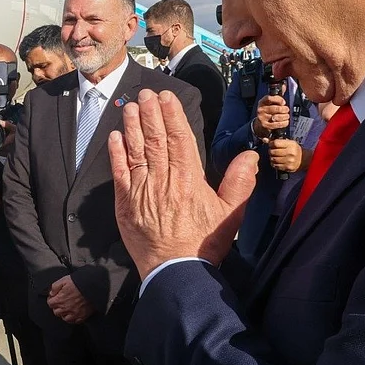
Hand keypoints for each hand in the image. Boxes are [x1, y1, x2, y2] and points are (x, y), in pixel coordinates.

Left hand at [47, 276, 92, 323]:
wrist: (93, 287)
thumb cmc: (79, 283)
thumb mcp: (64, 280)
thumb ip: (55, 287)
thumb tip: (51, 292)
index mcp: (60, 300)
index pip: (50, 304)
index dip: (52, 299)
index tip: (55, 297)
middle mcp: (65, 309)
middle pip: (56, 312)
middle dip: (57, 307)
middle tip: (61, 302)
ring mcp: (74, 314)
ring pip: (64, 318)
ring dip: (64, 313)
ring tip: (68, 308)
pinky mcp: (82, 316)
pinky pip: (74, 321)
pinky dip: (73, 318)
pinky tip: (74, 313)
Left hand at [110, 89, 258, 279]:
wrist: (176, 272)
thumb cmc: (205, 243)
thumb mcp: (231, 214)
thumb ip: (240, 183)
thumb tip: (249, 155)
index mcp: (189, 180)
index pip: (179, 139)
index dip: (172, 115)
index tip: (167, 97)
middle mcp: (163, 180)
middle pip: (155, 139)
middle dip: (151, 113)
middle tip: (146, 93)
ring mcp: (141, 191)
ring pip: (136, 151)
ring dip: (133, 126)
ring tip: (131, 106)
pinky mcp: (125, 204)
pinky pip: (119, 173)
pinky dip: (116, 153)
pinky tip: (115, 136)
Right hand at [253, 94, 288, 137]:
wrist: (260, 124)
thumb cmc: (267, 112)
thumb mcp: (269, 103)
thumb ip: (277, 96)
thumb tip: (284, 86)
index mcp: (262, 102)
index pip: (269, 98)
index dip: (278, 99)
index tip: (283, 102)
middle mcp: (261, 110)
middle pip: (275, 108)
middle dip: (284, 109)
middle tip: (287, 110)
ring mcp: (262, 118)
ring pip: (277, 117)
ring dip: (285, 116)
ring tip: (287, 116)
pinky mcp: (265, 125)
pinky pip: (277, 124)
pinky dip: (284, 123)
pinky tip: (286, 121)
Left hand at [266, 138, 302, 172]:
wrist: (304, 159)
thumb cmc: (294, 150)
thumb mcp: (288, 142)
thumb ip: (277, 141)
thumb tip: (264, 140)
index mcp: (291, 144)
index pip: (276, 143)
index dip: (271, 143)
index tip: (271, 144)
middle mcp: (291, 152)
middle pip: (273, 151)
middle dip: (270, 151)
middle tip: (272, 151)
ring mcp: (289, 161)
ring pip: (273, 159)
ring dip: (271, 157)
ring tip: (274, 156)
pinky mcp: (288, 167)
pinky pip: (276, 165)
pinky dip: (274, 163)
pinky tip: (277, 161)